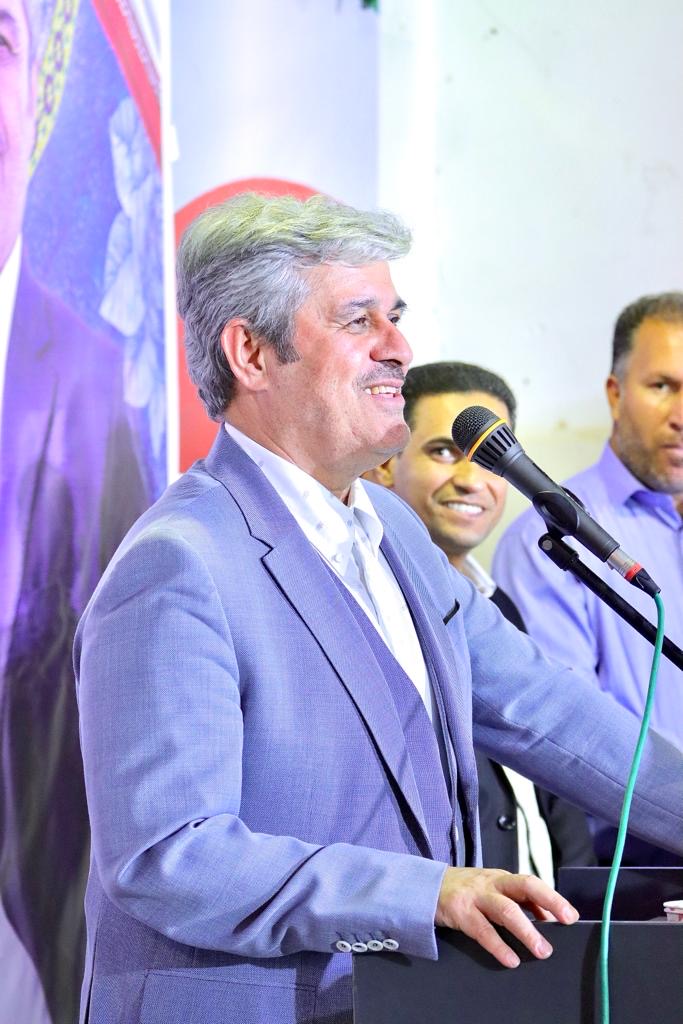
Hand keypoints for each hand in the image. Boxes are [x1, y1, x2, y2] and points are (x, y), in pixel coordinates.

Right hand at [435, 867, 578, 967]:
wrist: (429, 887)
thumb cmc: (468, 891)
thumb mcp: (494, 891)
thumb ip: (519, 903)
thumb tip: (549, 921)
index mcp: (503, 879)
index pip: (532, 883)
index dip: (552, 898)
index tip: (571, 915)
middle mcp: (492, 883)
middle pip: (524, 886)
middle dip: (548, 901)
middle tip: (565, 922)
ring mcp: (476, 896)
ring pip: (505, 909)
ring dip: (526, 930)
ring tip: (542, 950)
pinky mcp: (460, 912)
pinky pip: (482, 930)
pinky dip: (498, 946)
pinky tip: (510, 959)